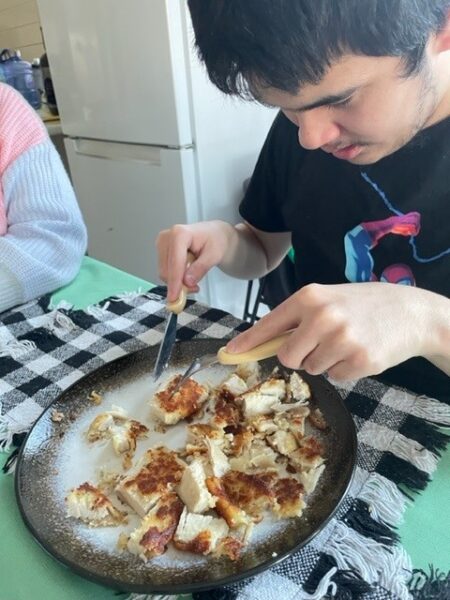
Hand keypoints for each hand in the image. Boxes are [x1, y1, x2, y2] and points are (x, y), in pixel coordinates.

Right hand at [156, 221, 233, 301]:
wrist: (213, 235)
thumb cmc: (215, 241)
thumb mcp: (214, 255)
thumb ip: (201, 268)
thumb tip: (187, 282)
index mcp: (180, 234)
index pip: (175, 262)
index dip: (175, 282)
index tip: (175, 297)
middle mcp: (166, 237)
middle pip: (166, 270)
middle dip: (179, 284)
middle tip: (195, 288)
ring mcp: (161, 243)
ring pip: (164, 273)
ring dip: (177, 282)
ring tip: (194, 279)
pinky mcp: (161, 251)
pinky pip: (165, 271)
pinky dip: (175, 278)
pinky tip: (187, 274)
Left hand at [227, 282, 436, 380]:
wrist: (411, 311)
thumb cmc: (363, 304)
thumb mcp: (328, 299)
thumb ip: (298, 317)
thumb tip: (264, 342)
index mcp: (310, 297)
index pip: (269, 324)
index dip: (248, 342)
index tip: (229, 352)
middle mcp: (323, 317)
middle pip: (287, 357)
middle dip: (299, 357)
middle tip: (320, 344)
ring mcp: (342, 340)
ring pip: (312, 369)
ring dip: (326, 362)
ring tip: (347, 342)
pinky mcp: (359, 362)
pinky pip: (336, 377)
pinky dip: (345, 370)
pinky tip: (360, 351)